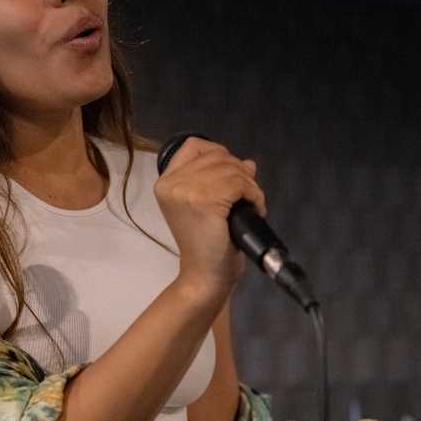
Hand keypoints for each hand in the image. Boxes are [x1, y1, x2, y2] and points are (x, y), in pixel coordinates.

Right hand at [154, 138, 265, 300]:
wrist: (204, 276)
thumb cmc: (206, 244)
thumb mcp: (208, 205)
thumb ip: (222, 179)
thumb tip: (248, 163)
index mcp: (165, 182)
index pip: (194, 145)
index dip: (218, 153)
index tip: (232, 174)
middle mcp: (171, 183)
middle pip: (217, 155)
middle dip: (240, 172)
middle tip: (246, 196)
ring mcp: (186, 191)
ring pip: (232, 169)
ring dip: (250, 186)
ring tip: (251, 205)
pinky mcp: (205, 201)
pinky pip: (240, 184)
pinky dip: (254, 195)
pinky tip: (255, 208)